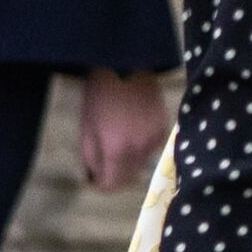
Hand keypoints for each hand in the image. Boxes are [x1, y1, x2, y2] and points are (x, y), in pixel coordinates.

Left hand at [79, 69, 169, 192]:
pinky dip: (139, 146)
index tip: (91, 178)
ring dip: (127, 160)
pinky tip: (130, 129)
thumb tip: (95, 179)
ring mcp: (156, 139)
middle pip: (128, 178)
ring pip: (140, 164)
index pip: (112, 185)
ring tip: (115, 138)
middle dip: (114, 174)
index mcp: (118, 150)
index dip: (100, 185)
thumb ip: (91, 159)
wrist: (128, 66)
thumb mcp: (87, 129)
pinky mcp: (165, 129)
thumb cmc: (99, 96)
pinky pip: (150, 148)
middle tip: (100, 160)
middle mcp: (141, 149)